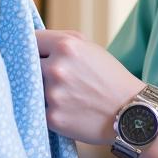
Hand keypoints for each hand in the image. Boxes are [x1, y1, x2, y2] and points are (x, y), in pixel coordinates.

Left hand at [36, 30, 142, 145]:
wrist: (131, 111)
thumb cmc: (108, 77)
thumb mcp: (89, 48)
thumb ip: (60, 42)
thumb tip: (29, 42)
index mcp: (66, 46)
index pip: (30, 40)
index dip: (29, 47)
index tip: (27, 52)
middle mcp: (57, 68)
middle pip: (27, 65)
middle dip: (35, 70)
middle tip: (48, 77)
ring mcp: (54, 94)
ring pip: (31, 89)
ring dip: (40, 91)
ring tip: (63, 95)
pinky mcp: (53, 118)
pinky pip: (39, 110)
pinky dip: (48, 110)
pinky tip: (65, 110)